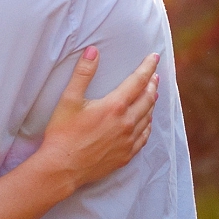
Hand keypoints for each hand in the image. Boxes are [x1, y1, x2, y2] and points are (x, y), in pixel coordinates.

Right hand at [33, 47, 159, 195]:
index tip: (155, 58)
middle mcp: (126, 123)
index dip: (147, 67)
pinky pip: (144, 138)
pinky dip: (148, 125)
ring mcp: (128, 141)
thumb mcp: (69, 99)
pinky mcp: (126, 155)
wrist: (62, 167)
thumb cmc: (63, 133)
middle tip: (155, 76)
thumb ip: (83, 73)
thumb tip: (93, 51)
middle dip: (152, 84)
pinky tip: (147, 122)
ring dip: (152, 103)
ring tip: (153, 95)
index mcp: (114, 106)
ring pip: (147, 117)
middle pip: (147, 98)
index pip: (138, 81)